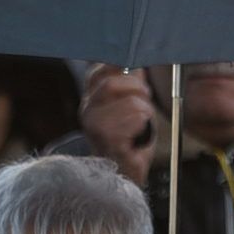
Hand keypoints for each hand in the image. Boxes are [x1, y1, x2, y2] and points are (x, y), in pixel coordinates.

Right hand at [76, 64, 160, 186]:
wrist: (125, 171)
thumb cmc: (129, 138)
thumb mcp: (130, 102)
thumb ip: (130, 80)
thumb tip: (135, 62)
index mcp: (91, 97)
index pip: (100, 69)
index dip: (122, 69)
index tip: (136, 77)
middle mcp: (87, 109)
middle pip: (112, 83)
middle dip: (138, 90)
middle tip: (144, 104)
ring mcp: (95, 126)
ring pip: (131, 102)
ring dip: (145, 111)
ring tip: (141, 124)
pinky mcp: (108, 140)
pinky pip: (136, 119)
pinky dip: (145, 125)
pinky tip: (139, 135)